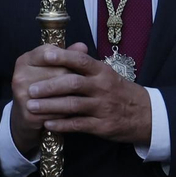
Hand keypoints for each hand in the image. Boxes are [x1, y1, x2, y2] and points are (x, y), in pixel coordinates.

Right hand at [9, 42, 85, 156]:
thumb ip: (67, 56)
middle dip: (77, 78)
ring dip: (76, 96)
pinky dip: (69, 113)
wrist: (26, 115)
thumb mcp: (52, 67)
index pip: (51, 53)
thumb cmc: (43, 85)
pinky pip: (57, 112)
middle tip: (90, 83)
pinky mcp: (28, 114)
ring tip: (87, 97)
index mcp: (25, 60)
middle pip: (60, 72)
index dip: (69, 58)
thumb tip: (83, 47)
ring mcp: (22, 96)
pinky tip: (77, 111)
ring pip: (60, 93)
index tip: (83, 65)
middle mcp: (20, 76)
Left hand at [24, 44, 151, 145]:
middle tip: (30, 89)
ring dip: (50, 106)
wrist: (145, 115)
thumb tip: (63, 50)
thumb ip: (86, 65)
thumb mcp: (107, 74)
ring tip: (32, 106)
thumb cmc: (120, 91)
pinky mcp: (102, 126)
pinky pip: (78, 124)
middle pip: (73, 83)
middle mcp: (102, 87)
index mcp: (102, 71)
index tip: (44, 55)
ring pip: (73, 105)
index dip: (62, 57)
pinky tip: (47, 124)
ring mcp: (103, 107)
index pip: (81, 60)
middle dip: (49, 86)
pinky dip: (61, 124)